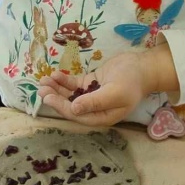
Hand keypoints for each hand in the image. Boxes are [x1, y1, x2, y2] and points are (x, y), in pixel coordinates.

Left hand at [38, 51, 153, 126]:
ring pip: (70, 95)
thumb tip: (74, 109)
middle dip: (55, 97)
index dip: (60, 106)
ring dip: (57, 88)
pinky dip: (65, 80)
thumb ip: (95, 102)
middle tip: (41, 88)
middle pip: (70, 105)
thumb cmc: (132, 81)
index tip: (47, 97)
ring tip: (44, 80)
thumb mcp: (115, 93)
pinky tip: (55, 75)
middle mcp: (95, 109)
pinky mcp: (91, 84)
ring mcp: (92, 96)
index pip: (76, 114)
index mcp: (102, 116)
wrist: (143, 67)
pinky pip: (74, 85)